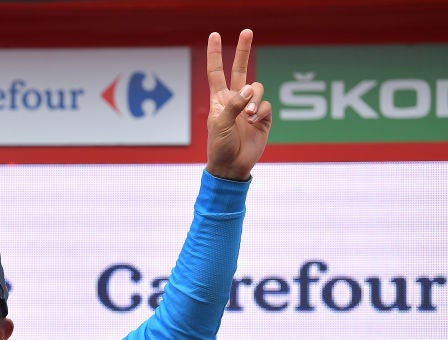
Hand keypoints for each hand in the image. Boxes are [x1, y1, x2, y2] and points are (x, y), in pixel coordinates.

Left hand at [204, 29, 271, 180]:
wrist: (232, 167)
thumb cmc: (219, 146)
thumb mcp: (220, 124)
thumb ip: (233, 103)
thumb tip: (249, 87)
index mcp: (219, 99)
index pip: (216, 72)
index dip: (215, 54)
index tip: (214, 35)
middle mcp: (235, 99)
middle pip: (240, 69)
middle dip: (243, 50)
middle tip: (246, 31)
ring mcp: (250, 108)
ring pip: (257, 88)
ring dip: (254, 98)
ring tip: (248, 114)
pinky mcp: (263, 117)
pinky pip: (266, 105)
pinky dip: (261, 111)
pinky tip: (254, 122)